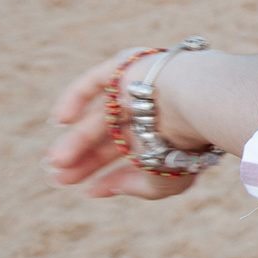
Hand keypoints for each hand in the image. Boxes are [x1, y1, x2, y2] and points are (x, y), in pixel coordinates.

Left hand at [45, 45, 257, 199]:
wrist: (200, 100)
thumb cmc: (188, 144)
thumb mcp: (167, 179)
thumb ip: (137, 188)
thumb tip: (98, 189)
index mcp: (170, 136)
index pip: (133, 156)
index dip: (109, 175)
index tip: (87, 190)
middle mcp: (155, 112)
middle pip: (111, 138)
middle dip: (86, 159)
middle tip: (59, 178)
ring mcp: (141, 88)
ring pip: (101, 116)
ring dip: (77, 140)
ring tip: (57, 162)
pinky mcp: (130, 66)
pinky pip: (97, 80)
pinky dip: (76, 97)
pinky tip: (60, 121)